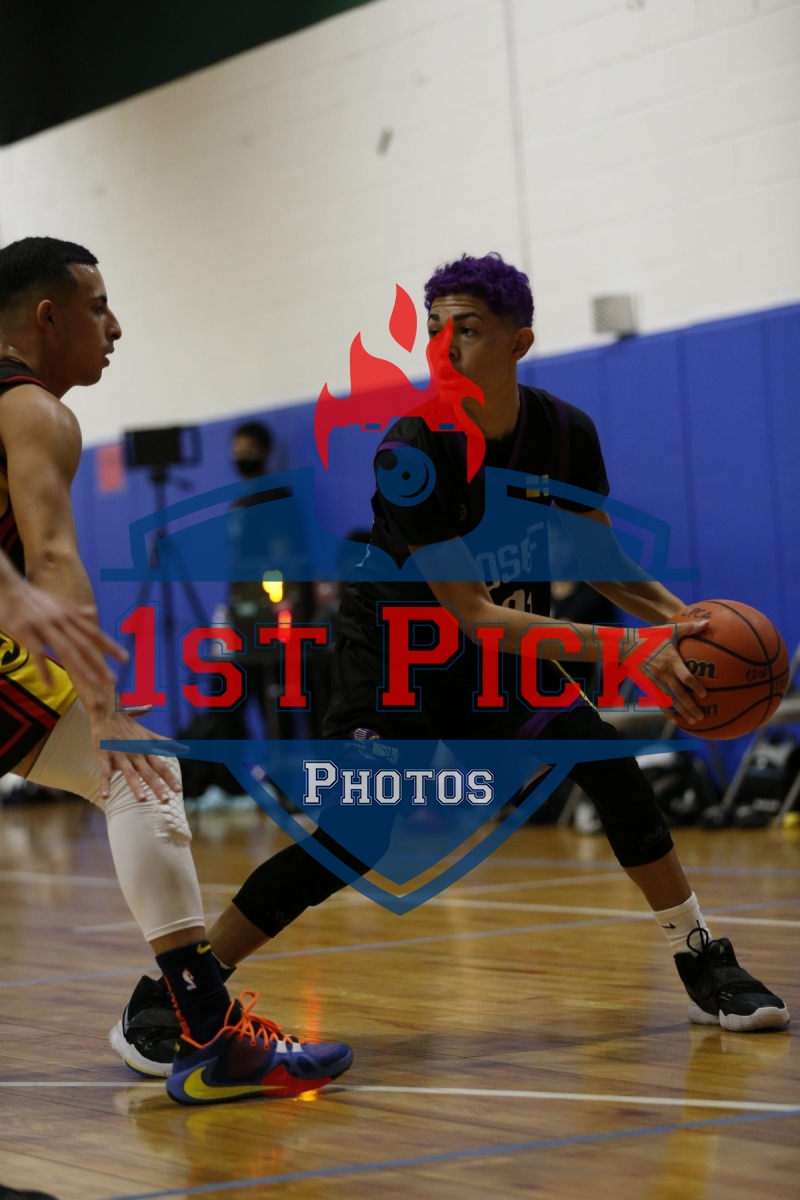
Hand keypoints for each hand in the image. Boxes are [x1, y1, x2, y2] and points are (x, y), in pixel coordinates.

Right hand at [0, 580, 125, 688]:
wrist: (7, 586)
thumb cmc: (32, 598)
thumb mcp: (57, 602)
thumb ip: (75, 611)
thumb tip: (94, 612)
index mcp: (69, 615)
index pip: (94, 633)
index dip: (110, 646)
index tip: (125, 659)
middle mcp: (61, 620)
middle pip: (84, 644)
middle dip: (99, 662)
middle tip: (113, 679)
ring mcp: (44, 626)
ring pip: (66, 649)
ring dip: (80, 667)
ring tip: (92, 683)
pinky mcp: (25, 632)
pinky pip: (37, 653)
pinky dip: (43, 669)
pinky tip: (49, 684)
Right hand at [89, 708, 179, 803]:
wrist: (108, 711)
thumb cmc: (128, 724)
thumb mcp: (148, 733)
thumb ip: (165, 743)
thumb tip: (185, 747)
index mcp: (146, 750)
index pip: (161, 766)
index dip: (170, 778)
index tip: (179, 790)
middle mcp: (136, 753)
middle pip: (149, 772)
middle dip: (158, 786)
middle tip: (166, 800)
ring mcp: (120, 754)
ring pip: (130, 773)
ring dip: (136, 786)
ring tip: (142, 800)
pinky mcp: (105, 755)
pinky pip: (105, 772)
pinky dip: (105, 784)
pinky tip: (106, 797)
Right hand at [647, 619, 709, 723]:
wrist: (628, 645)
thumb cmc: (651, 636)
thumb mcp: (670, 629)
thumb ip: (690, 628)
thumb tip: (708, 623)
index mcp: (671, 661)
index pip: (685, 677)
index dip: (695, 686)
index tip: (704, 695)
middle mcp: (664, 674)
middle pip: (679, 694)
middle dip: (691, 707)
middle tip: (702, 716)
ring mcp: (656, 682)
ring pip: (671, 700)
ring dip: (682, 712)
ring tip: (693, 721)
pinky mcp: (650, 686)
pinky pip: (660, 701)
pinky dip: (668, 712)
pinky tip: (675, 721)